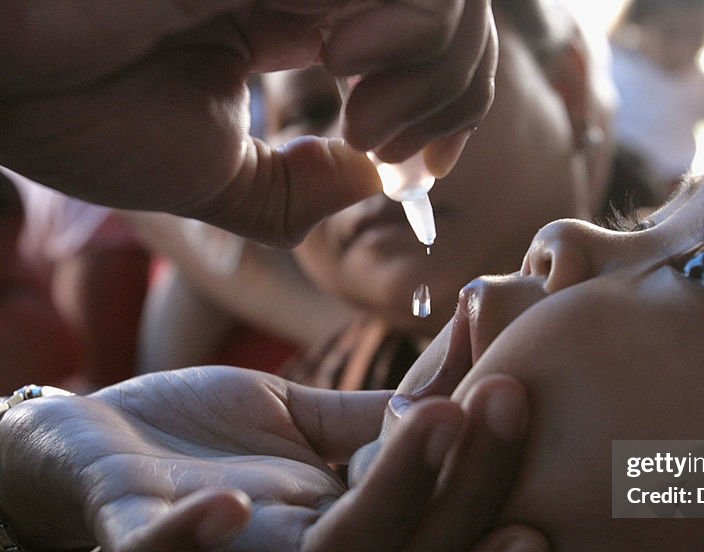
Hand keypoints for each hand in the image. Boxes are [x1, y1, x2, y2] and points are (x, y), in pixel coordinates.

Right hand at [0, 1, 495, 245]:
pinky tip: (344, 68)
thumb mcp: (213, 175)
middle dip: (458, 94)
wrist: (4, 71)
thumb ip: (297, 186)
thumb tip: (375, 185)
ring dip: (441, 69)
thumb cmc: (85, 114)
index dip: (451, 104)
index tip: (423, 168)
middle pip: (461, 13)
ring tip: (368, 124)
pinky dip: (415, 28)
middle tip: (394, 151)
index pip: (427, 43)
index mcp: (297, 20)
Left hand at [0, 367, 547, 551]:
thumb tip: (485, 349)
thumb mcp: (319, 415)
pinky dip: (193, 544)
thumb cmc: (218, 432)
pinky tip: (235, 506)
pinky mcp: (138, 528)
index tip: (555, 473)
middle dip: (471, 492)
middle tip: (510, 399)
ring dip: (391, 497)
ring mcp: (227, 550)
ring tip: (438, 414)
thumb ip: (392, 413)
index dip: (497, 534)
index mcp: (352, 529)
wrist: (99, 435)